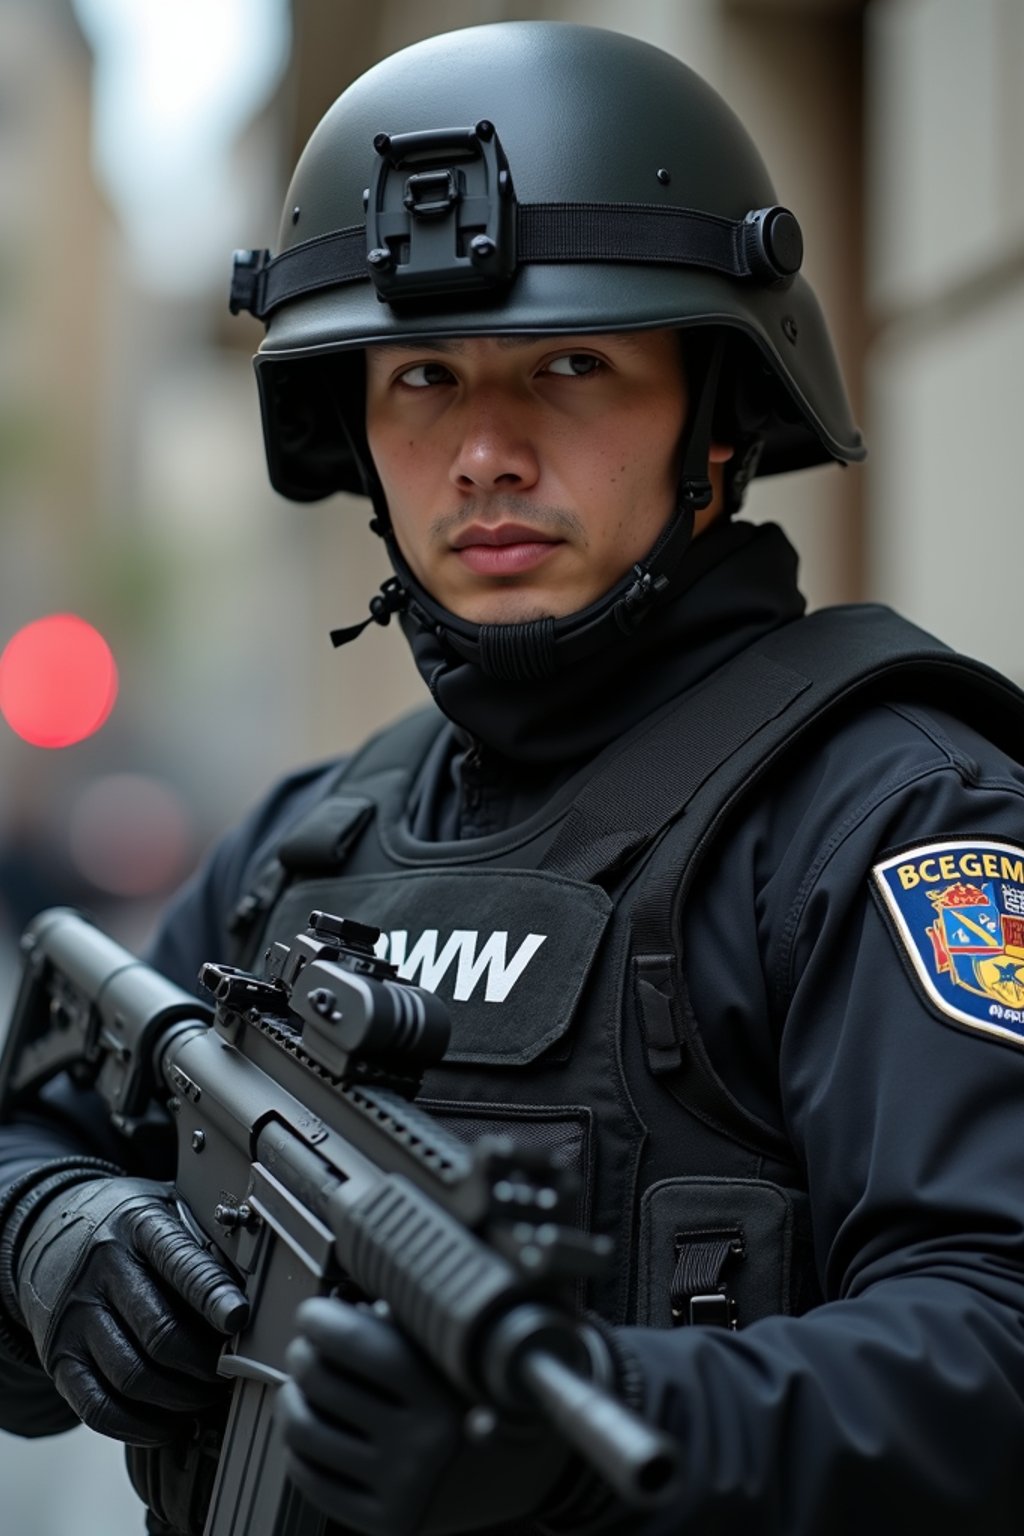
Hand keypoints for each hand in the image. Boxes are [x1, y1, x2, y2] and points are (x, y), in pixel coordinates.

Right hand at [11, 1175, 247, 1444]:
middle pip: (160, 1332)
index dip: (214, 1296)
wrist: (47, 1234)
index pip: (180, 1264)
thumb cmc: (129, 1230)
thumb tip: (256, 1295)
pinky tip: (167, 1424)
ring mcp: (76, 1317)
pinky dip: (139, 1427)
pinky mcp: (58, 1357)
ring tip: (205, 1400)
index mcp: (139, 1225)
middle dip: (205, 1365)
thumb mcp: (166, 1211)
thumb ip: (204, 1244)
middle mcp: (103, 1270)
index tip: (240, 1320)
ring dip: (179, 1400)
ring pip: (133, 1376)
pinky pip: (98, 1408)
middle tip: (230, 1375)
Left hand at [277, 1297, 572, 1535]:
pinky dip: (300, 1453)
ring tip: (301, 1388)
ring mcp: (401, 1487)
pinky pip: (316, 1484)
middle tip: (308, 1346)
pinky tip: (309, 1431)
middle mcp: (420, 1443)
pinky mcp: (388, 1522)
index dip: (320, 1322)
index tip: (312, 1315)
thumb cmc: (505, 1395)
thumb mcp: (473, 1349)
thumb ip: (416, 1328)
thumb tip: (352, 1308)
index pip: (356, 1344)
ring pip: (308, 1434)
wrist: (541, 1468)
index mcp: (440, 1393)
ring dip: (291, 1402)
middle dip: (304, 1355)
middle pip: (323, 1385)